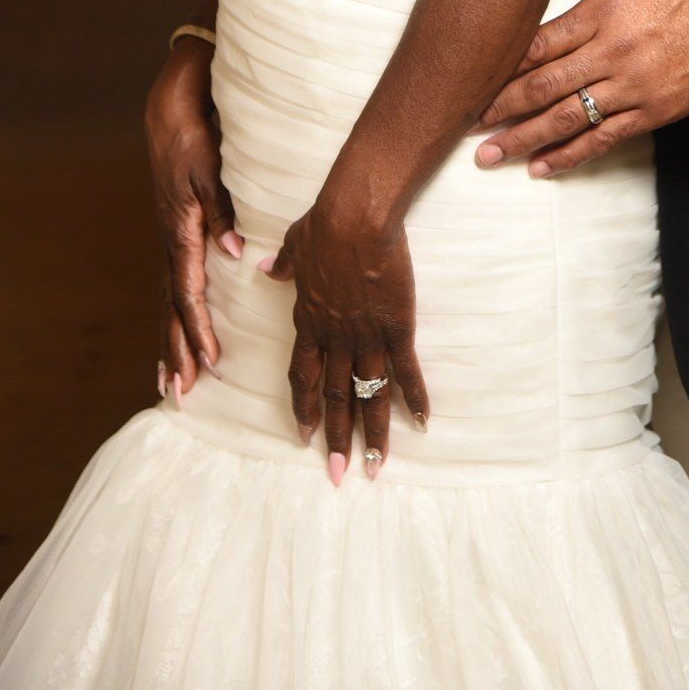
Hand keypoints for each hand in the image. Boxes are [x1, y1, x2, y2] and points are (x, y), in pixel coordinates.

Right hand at [144, 38, 243, 401]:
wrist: (172, 106)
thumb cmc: (196, 135)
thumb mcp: (210, 169)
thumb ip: (221, 211)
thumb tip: (234, 255)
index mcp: (181, 230)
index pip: (188, 293)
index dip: (198, 330)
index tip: (210, 362)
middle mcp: (171, 240)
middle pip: (172, 308)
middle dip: (177, 351)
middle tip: (182, 394)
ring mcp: (170, 237)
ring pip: (169, 299)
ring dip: (170, 341)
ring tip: (170, 381)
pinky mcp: (175, 230)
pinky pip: (173, 281)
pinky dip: (174, 312)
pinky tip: (177, 333)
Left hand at [260, 188, 428, 484]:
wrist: (356, 216)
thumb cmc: (324, 223)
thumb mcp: (294, 243)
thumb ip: (282, 264)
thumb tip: (265, 268)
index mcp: (309, 320)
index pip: (304, 376)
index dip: (305, 407)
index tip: (304, 434)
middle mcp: (335, 338)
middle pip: (335, 397)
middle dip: (336, 437)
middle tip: (337, 473)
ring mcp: (367, 335)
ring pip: (368, 394)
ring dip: (373, 432)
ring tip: (376, 466)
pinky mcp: (397, 327)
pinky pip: (406, 370)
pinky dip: (414, 397)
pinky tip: (423, 422)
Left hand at [473, 0, 688, 176]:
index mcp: (603, 12)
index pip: (539, 43)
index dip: (503, 65)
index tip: (473, 78)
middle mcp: (610, 53)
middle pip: (544, 85)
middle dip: (502, 108)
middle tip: (467, 123)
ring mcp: (630, 87)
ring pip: (567, 118)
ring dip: (525, 139)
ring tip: (492, 156)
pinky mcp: (651, 113)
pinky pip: (604, 139)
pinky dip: (571, 155)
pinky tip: (543, 166)